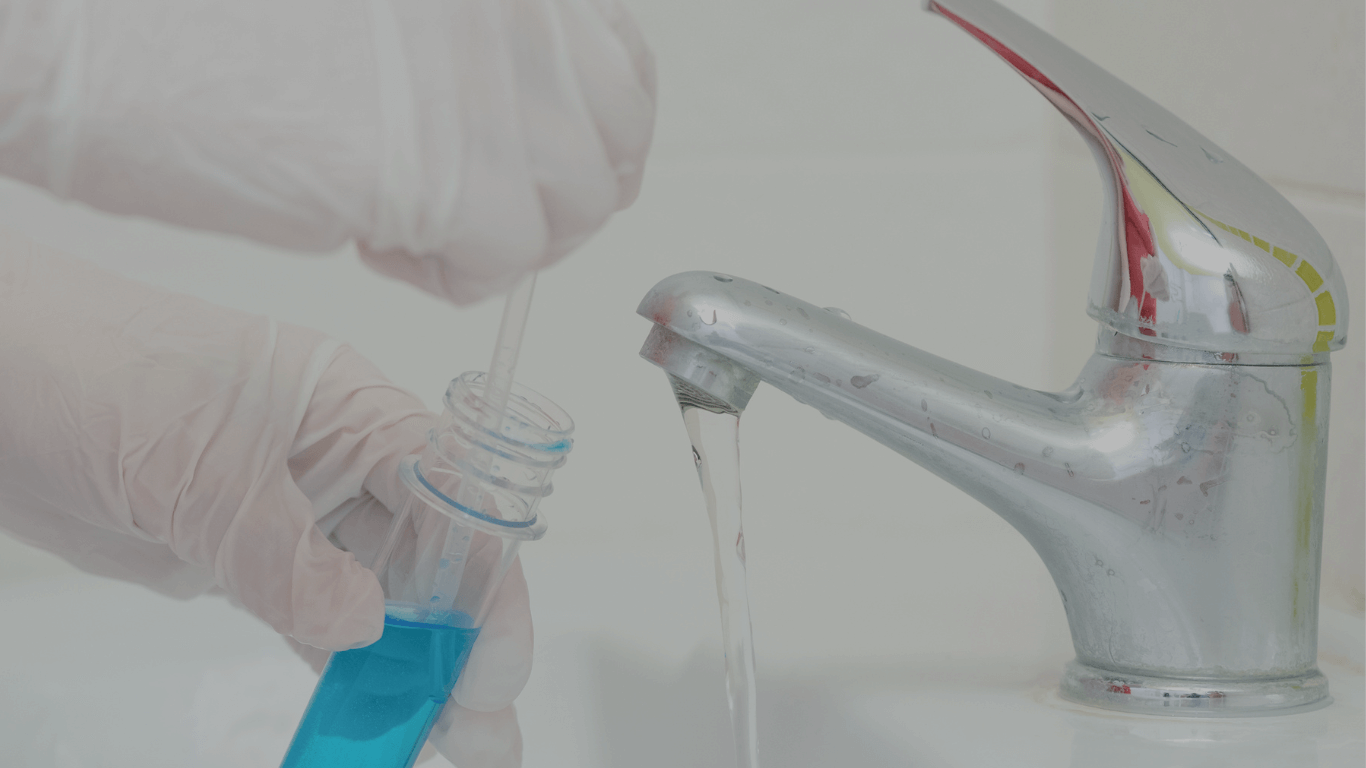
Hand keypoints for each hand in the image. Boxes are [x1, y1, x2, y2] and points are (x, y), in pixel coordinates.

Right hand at [0, 0, 655, 304]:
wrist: (94, 39)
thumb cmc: (200, 19)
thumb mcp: (386, 13)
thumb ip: (471, 47)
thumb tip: (532, 118)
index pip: (617, 62)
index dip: (590, 130)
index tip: (552, 164)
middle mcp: (521, 11)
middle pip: (612, 139)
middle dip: (555, 195)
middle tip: (474, 210)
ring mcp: (498, 85)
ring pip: (573, 206)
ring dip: (497, 236)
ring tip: (402, 217)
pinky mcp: (460, 174)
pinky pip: (507, 264)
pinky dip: (450, 275)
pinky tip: (374, 238)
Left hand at [0, 228, 533, 765]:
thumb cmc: (90, 364)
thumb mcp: (200, 465)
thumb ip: (284, 554)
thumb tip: (360, 624)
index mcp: (354, 412)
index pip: (457, 501)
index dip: (487, 586)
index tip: (488, 668)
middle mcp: (340, 463)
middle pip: (431, 561)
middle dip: (462, 647)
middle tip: (480, 733)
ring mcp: (294, 513)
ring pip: (378, 601)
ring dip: (411, 672)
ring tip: (443, 743)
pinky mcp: (245, 557)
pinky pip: (312, 623)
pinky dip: (342, 672)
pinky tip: (369, 715)